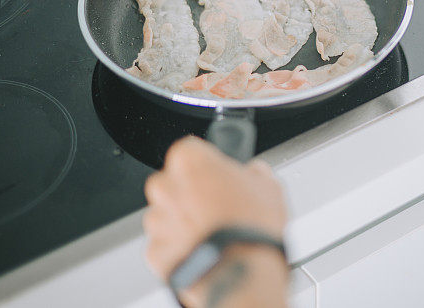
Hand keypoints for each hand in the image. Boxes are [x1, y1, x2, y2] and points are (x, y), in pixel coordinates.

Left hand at [144, 136, 287, 307]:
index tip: (221, 175)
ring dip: (186, 220)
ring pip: (168, 213)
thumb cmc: (251, 227)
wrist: (241, 273)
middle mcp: (165, 186)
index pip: (192, 150)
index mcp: (189, 160)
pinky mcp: (155, 251)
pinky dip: (181, 246)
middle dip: (193, 192)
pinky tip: (205, 249)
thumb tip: (254, 175)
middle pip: (175, 181)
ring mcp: (157, 220)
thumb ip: (253, 173)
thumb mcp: (268, 185)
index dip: (209, 164)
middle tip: (221, 205)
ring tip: (216, 232)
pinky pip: (167, 243)